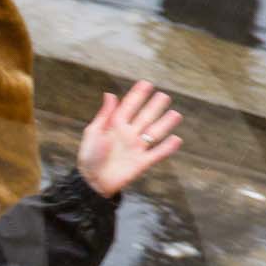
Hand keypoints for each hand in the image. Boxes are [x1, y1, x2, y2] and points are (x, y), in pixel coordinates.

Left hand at [76, 80, 182, 196]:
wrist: (92, 182)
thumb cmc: (89, 157)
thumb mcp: (93, 133)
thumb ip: (104, 115)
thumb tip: (110, 94)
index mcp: (116, 125)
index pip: (129, 106)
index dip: (137, 95)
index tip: (147, 83)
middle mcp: (129, 134)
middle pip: (145, 117)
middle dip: (154, 106)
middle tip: (164, 96)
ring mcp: (136, 148)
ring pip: (154, 133)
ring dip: (165, 124)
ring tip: (175, 114)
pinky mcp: (141, 163)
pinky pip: (157, 154)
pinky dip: (167, 148)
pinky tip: (176, 139)